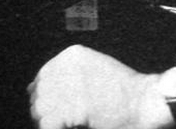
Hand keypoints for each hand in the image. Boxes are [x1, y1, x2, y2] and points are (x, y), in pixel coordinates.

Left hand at [28, 45, 170, 128]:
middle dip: (47, 110)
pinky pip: (49, 124)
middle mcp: (66, 66)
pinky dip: (55, 128)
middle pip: (39, 94)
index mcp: (71, 55)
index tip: (59, 108)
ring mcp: (68, 86)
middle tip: (66, 119)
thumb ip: (65, 75)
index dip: (47, 96)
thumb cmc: (122, 92)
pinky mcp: (72, 107)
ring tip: (72, 122)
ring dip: (51, 121)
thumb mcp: (93, 70)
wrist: (145, 103)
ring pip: (41, 111)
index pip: (42, 77)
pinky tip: (73, 126)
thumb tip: (31, 89)